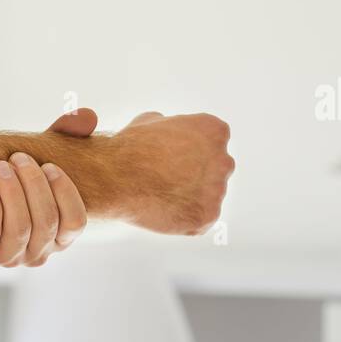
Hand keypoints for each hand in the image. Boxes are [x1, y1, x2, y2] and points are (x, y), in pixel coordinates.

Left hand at [0, 109, 94, 265]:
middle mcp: (38, 250)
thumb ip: (63, 135)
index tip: (49, 165)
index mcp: (59, 233)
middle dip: (33, 185)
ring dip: (11, 193)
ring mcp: (10, 256)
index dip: (65, 193)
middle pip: (47, 222)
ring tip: (0, 166)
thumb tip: (87, 116)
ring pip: (20, 229)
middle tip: (18, 157)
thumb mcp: (37, 157)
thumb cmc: (12, 173)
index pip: (75, 222)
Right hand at [106, 112, 233, 234]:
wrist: (117, 178)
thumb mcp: (151, 121)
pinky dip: (185, 219)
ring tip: (162, 195)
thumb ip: (170, 127)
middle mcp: (222, 160)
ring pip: (208, 197)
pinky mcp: (207, 216)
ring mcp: (217, 190)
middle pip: (216, 170)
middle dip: (196, 175)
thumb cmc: (131, 150)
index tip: (178, 159)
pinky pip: (201, 220)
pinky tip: (164, 210)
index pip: (214, 142)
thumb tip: (165, 132)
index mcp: (215, 131)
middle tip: (169, 179)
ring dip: (190, 197)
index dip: (192, 152)